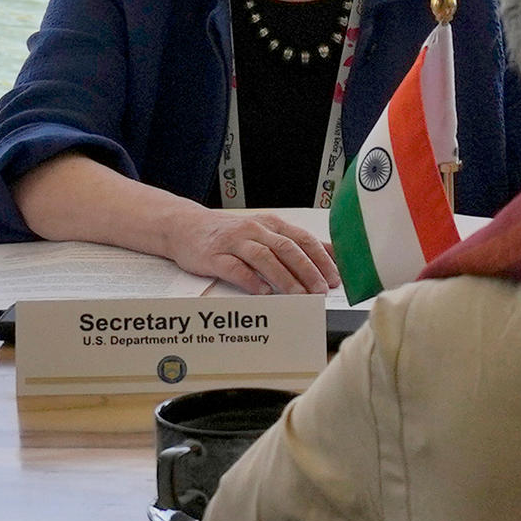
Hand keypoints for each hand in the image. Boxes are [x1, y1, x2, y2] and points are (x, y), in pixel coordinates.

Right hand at [177, 206, 342, 292]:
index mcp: (271, 224)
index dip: (321, 258)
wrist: (186, 226)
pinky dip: (251, 281)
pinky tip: (264, 292)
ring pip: (264, 258)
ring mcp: (234, 242)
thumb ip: (295, 243)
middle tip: (321, 290)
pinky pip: (235, 268)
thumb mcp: (265, 232)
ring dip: (284, 278)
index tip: (335, 277)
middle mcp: (255, 230)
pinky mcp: (214, 256)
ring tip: (299, 295)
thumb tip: (331, 254)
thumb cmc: (230, 233)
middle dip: (308, 270)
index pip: (302, 239)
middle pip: (287, 249)